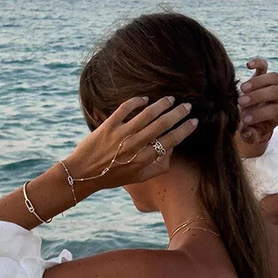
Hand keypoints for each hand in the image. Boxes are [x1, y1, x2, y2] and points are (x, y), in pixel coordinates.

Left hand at [63, 95, 197, 190]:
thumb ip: (158, 167)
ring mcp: (121, 134)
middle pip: (162, 125)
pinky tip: (145, 99)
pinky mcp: (108, 125)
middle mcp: (134, 146)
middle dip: (178, 114)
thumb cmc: (113, 176)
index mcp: (143, 160)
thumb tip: (172, 151)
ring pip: (147, 114)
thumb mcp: (138, 178)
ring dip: (162, 104)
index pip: (170, 141)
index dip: (184, 130)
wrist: (83, 174)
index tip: (193, 122)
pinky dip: (137, 101)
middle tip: (187, 106)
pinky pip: (126, 108)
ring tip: (171, 99)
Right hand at [237, 58, 277, 155]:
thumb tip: (247, 133)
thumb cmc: (249, 129)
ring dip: (258, 82)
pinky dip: (258, 63)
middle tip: (241, 103)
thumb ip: (250, 136)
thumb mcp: (250, 136)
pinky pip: (264, 66)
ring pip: (273, 78)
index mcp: (277, 115)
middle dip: (259, 97)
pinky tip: (248, 65)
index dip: (261, 114)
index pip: (275, 111)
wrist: (248, 119)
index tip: (245, 120)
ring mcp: (271, 86)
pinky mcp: (262, 77)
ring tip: (242, 89)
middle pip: (276, 92)